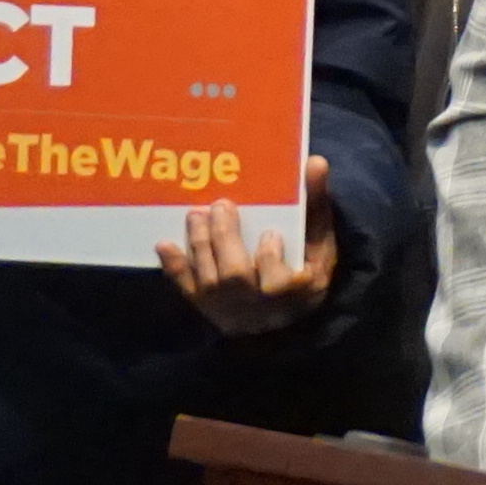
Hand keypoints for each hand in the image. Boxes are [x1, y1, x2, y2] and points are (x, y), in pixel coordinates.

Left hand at [158, 158, 341, 335]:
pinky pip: (187, 289)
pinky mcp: (206, 307)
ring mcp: (229, 308)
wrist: (281, 322)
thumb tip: (315, 162)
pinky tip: (164, 244)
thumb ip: (316, 205)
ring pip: (210, 279)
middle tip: (221, 205)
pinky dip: (175, 267)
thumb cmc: (305, 272)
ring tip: (196, 214)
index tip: (271, 233)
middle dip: (225, 239)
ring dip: (200, 244)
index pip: (279, 281)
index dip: (271, 256)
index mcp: (294, 292)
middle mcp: (258, 306)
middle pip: (236, 276)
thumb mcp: (320, 242)